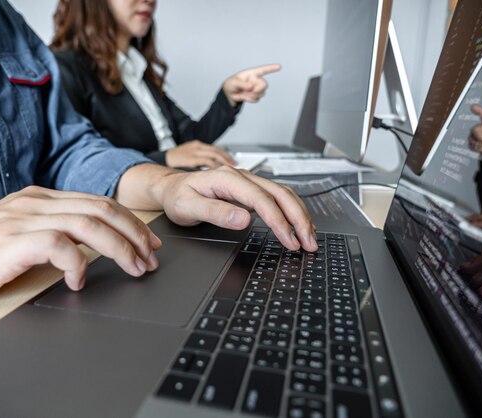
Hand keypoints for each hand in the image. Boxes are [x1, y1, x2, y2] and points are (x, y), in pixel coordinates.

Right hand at [0, 186, 161, 309]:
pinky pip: (58, 244)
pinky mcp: (9, 241)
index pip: (97, 202)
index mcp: (38, 199)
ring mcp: (21, 219)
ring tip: (134, 268)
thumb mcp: (16, 237)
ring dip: (120, 247)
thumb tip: (87, 248)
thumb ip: (49, 234)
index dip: (129, 222)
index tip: (148, 242)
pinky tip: (79, 280)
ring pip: (88, 223)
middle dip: (135, 233)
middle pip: (101, 209)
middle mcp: (33, 203)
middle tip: (151, 258)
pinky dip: (78, 262)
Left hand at [143, 165, 317, 252]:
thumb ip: (215, 212)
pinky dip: (291, 212)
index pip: (262, 200)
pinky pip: (277, 198)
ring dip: (299, 215)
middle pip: (280, 194)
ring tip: (309, 237)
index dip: (279, 221)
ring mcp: (248, 182)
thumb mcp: (188, 207)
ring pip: (283, 194)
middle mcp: (242, 176)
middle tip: (309, 243)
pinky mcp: (251, 190)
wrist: (171, 188)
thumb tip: (242, 219)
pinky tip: (297, 225)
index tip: (289, 240)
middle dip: (298, 219)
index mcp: (227, 178)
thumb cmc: (178, 197)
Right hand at [165, 140, 234, 167]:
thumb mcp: (189, 156)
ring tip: (229, 167)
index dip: (224, 154)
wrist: (161, 160)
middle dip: (226, 157)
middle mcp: (197, 147)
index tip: (231, 160)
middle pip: (216, 151)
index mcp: (197, 145)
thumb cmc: (176, 160)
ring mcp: (194, 152)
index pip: (215, 148)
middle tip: (234, 163)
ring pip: (213, 154)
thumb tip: (215, 167)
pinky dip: (213, 165)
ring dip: (223, 161)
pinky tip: (218, 170)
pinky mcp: (191, 159)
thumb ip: (201, 160)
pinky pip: (206, 161)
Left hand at [222, 64, 280, 106]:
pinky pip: (257, 99)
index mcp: (252, 74)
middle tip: (249, 91)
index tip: (279, 66)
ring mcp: (257, 88)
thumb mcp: (234, 82)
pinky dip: (250, 100)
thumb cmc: (231, 84)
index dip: (271, 68)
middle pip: (264, 85)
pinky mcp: (256, 95)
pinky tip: (245, 96)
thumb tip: (251, 86)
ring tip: (244, 93)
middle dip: (258, 90)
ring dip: (252, 95)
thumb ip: (242, 84)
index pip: (263, 70)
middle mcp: (256, 80)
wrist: (229, 94)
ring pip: (261, 93)